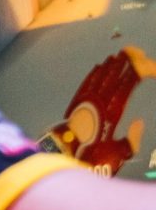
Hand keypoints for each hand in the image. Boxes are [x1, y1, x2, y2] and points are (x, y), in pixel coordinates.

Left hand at [52, 48, 153, 174]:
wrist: (63, 157)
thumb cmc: (93, 157)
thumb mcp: (121, 153)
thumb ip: (133, 139)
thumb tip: (138, 123)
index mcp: (113, 112)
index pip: (128, 86)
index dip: (139, 73)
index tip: (150, 65)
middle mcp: (99, 102)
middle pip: (114, 76)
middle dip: (125, 63)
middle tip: (136, 51)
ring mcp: (85, 101)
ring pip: (100, 77)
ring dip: (111, 66)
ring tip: (120, 56)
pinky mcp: (75, 104)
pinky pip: (86, 84)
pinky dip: (94, 74)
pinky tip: (99, 67)